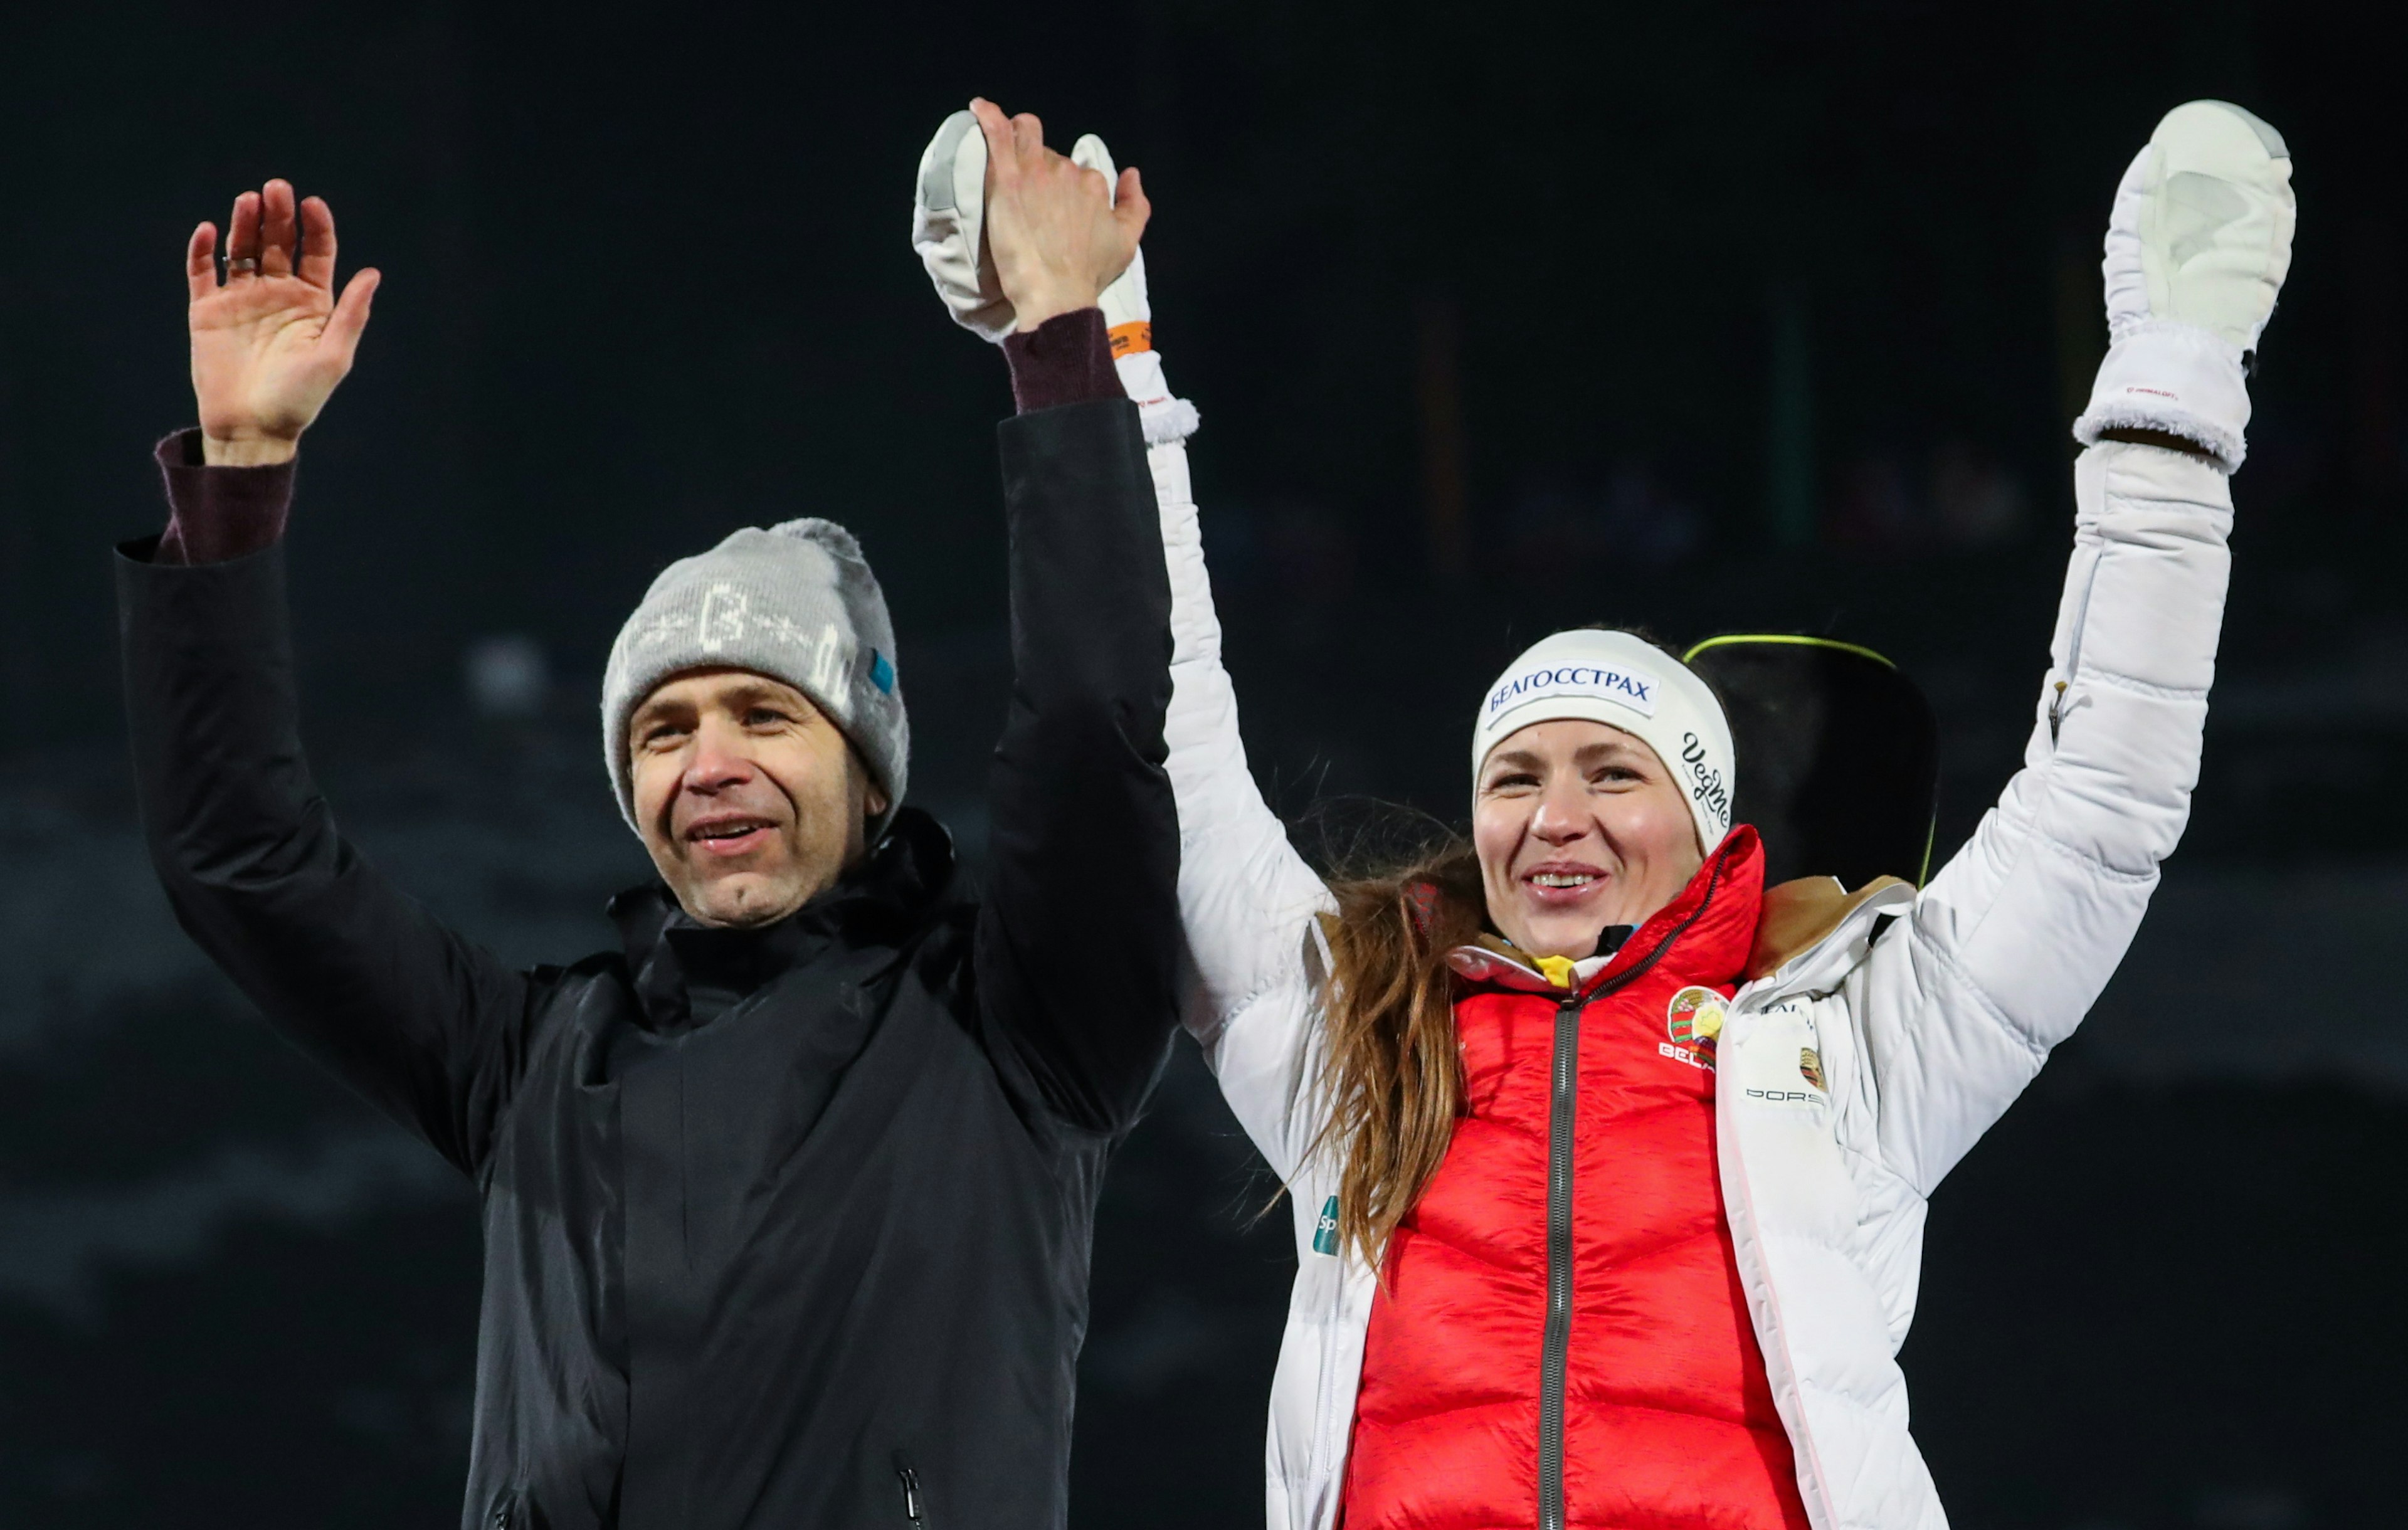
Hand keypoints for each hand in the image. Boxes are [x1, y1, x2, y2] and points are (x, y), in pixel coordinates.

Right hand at [186, 180, 379, 465]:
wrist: (251, 429)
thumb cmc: (298, 399)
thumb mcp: (333, 356)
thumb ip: (351, 313)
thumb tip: (373, 272)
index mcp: (312, 303)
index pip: (317, 253)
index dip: (316, 227)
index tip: (313, 204)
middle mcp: (277, 295)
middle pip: (278, 243)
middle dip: (278, 215)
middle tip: (276, 189)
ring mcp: (241, 299)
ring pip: (242, 248)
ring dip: (244, 223)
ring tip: (248, 201)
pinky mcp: (207, 310)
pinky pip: (202, 271)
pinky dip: (202, 249)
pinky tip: (208, 230)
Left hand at [968, 99, 1148, 332]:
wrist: (1056, 293)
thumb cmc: (1089, 274)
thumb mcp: (1127, 243)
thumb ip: (1135, 205)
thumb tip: (1132, 174)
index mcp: (1094, 185)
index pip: (1075, 170)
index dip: (1062, 186)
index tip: (1050, 206)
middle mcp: (1068, 172)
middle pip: (1049, 155)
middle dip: (1039, 168)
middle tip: (1026, 198)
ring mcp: (1037, 172)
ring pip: (1025, 137)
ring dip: (1017, 141)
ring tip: (1004, 155)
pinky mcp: (1008, 178)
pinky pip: (998, 135)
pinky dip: (989, 118)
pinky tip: (979, 108)